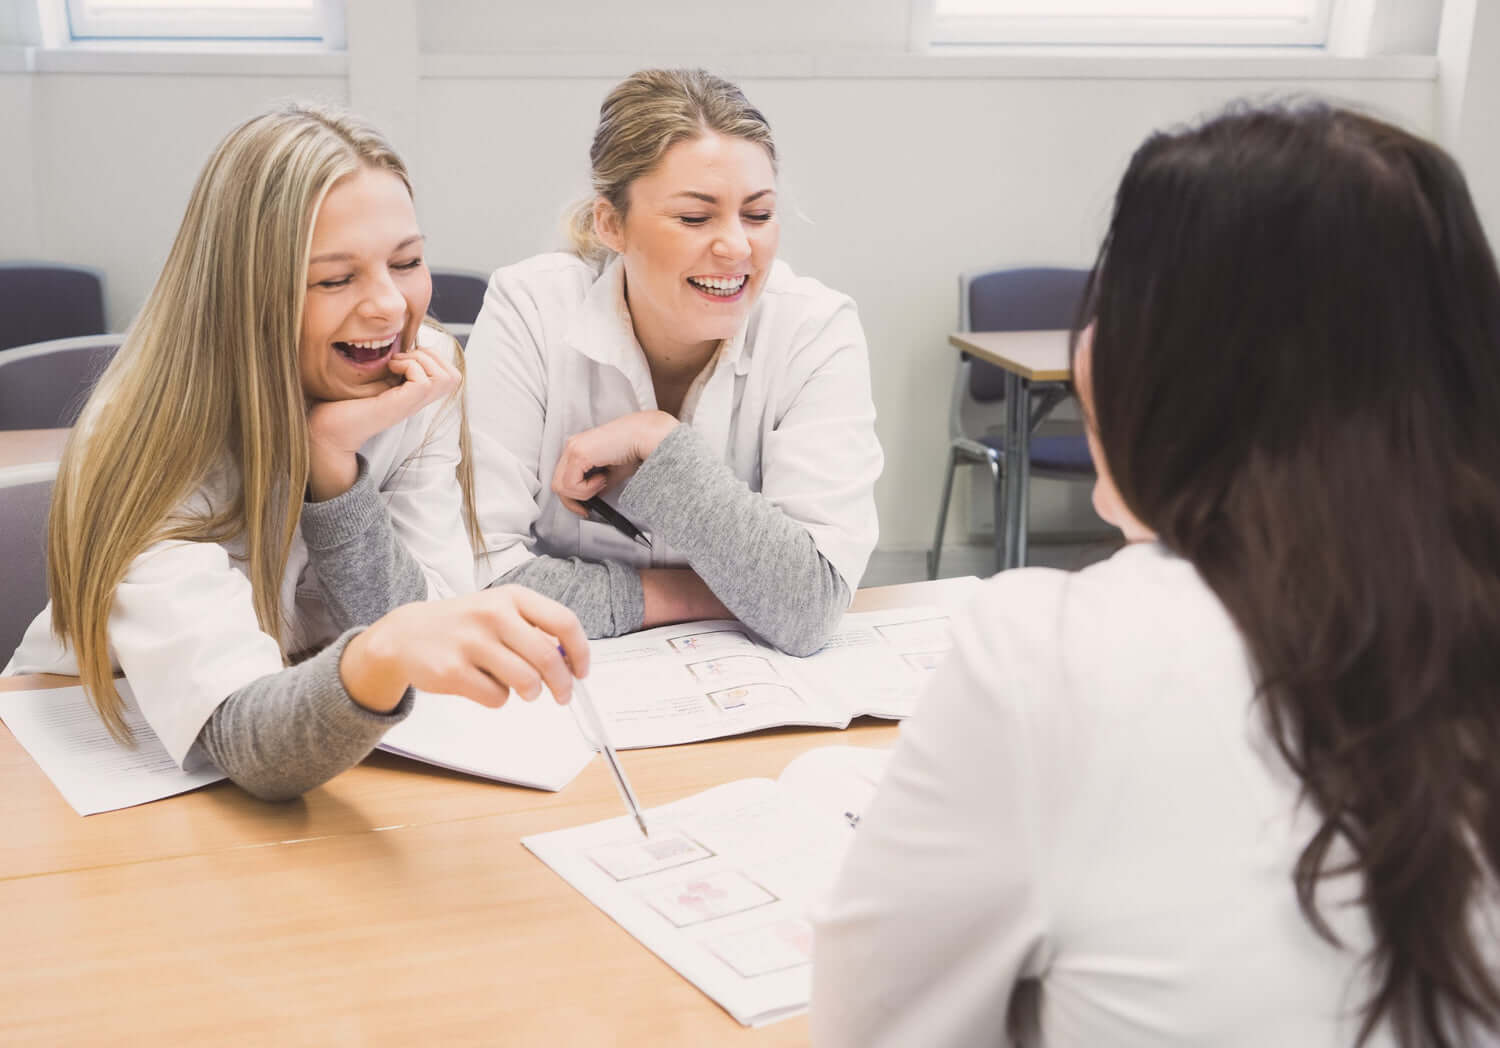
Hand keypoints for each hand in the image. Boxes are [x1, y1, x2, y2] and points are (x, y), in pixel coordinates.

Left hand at [305, 345, 461, 500]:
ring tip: (396, 363)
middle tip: (402, 358)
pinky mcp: (401, 406)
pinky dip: (408, 366)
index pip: (451, 374)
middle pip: (454, 376)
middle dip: (431, 355)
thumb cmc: (342, 402)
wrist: (325, 426)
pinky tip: (389, 369)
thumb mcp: (374, 376)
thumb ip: (391, 365)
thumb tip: (401, 341)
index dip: (434, 357)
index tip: (404, 356)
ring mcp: (412, 404)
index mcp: (415, 395)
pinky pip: (423, 381)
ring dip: (421, 360)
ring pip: (445, 377)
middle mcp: (418, 401)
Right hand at [340, 586, 589, 712]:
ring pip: (526, 682)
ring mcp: (471, 642)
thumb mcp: (499, 612)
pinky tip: (482, 684)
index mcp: (511, 597)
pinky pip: (497, 697)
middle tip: (562, 695)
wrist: (404, 635)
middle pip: (548, 658)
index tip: (582, 671)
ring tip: (521, 688)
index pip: (563, 621)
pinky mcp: (453, 671)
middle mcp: (493, 615)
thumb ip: (534, 630)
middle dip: (562, 684)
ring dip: (530, 692)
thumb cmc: (463, 625)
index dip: (580, 651)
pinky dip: (498, 698)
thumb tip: (571, 662)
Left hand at [551, 410, 677, 515]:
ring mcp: (573, 449)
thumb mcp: (612, 472)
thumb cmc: (633, 449)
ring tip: (603, 482)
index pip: (561, 478)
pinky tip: (603, 479)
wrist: (643, 436)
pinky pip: (571, 484)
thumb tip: (593, 498)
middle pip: (557, 484)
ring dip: (584, 493)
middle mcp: (571, 446)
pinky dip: (587, 488)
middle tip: (589, 505)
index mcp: (577, 448)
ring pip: (561, 487)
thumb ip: (598, 484)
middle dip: (573, 501)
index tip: (585, 508)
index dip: (572, 498)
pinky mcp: (578, 454)